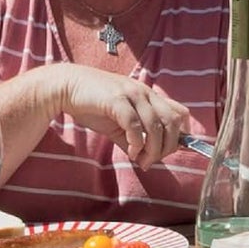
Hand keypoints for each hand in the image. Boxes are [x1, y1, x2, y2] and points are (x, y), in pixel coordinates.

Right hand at [52, 65, 189, 168]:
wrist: (67, 87)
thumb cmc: (92, 104)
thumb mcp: (118, 124)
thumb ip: (133, 139)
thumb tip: (145, 160)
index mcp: (149, 96)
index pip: (180, 113)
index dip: (182, 135)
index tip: (170, 151)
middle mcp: (145, 92)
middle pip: (172, 122)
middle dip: (168, 147)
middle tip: (154, 160)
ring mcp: (131, 94)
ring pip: (156, 125)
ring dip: (153, 149)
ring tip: (142, 160)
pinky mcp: (116, 99)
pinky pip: (135, 124)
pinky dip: (137, 142)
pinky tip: (131, 152)